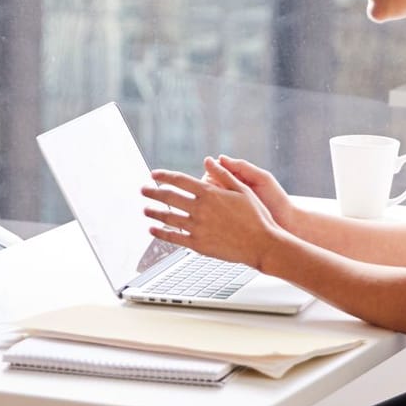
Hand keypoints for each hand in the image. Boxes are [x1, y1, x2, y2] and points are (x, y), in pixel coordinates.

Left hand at [140, 159, 284, 269]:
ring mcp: (197, 227)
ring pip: (168, 218)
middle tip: (143, 190)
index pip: (179, 180)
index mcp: (210, 193)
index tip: (154, 175)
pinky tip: (153, 230)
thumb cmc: (256, 217)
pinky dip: (161, 233)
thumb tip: (209, 160)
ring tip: (145, 210)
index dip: (164, 176)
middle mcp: (200, 209)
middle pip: (169, 197)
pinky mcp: (198, 245)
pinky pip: (174, 237)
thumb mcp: (243, 190)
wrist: (262, 244)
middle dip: (152, 192)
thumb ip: (222, 175)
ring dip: (153, 212)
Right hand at [211, 154, 296, 228]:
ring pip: (208, 199)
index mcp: (237, 178)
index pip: (215, 171)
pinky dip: (210, 212)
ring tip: (214, 202)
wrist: (287, 223)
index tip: (214, 176)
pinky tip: (214, 213)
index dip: (211, 171)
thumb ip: (243, 167)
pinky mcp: (226, 220)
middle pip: (207, 184)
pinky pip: (213, 213)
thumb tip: (219, 158)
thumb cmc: (276, 199)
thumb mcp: (262, 179)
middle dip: (206, 186)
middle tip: (214, 191)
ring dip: (206, 199)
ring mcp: (227, 207)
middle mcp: (230, 192)